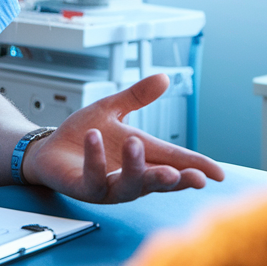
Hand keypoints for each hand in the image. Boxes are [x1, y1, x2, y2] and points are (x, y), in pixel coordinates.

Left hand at [20, 74, 224, 202]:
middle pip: (158, 182)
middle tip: (187, 175)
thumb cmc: (83, 134)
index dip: (197, 168)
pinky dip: (95, 158)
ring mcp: (108, 185)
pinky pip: (94, 178)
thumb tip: (164, 77)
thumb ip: (137, 97)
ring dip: (135, 167)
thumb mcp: (112, 109)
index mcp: (143, 157)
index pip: (175, 163)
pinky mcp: (85, 188)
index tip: (218, 174)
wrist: (49, 149)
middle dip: (174, 179)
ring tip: (135, 143)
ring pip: (129, 185)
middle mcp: (130, 176)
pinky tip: (94, 138)